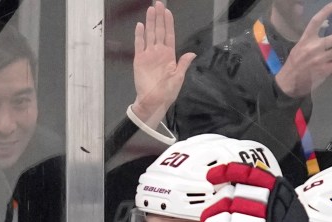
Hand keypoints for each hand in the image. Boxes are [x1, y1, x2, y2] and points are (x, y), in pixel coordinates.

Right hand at [130, 1, 195, 128]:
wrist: (154, 102)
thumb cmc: (167, 92)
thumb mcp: (179, 78)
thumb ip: (183, 64)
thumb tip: (192, 54)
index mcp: (169, 55)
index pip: (169, 35)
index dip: (168, 23)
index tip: (168, 12)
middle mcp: (158, 52)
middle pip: (159, 31)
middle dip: (159, 17)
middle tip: (158, 4)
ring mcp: (148, 55)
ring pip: (149, 35)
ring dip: (150, 22)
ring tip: (150, 9)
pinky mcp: (139, 60)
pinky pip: (139, 45)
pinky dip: (139, 35)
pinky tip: (140, 25)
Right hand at [275, 2, 331, 97]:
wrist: (287, 83)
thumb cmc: (293, 65)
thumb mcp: (298, 49)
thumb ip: (310, 43)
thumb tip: (324, 40)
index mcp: (305, 40)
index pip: (316, 22)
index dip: (325, 12)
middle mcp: (313, 47)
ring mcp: (319, 59)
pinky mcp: (324, 70)